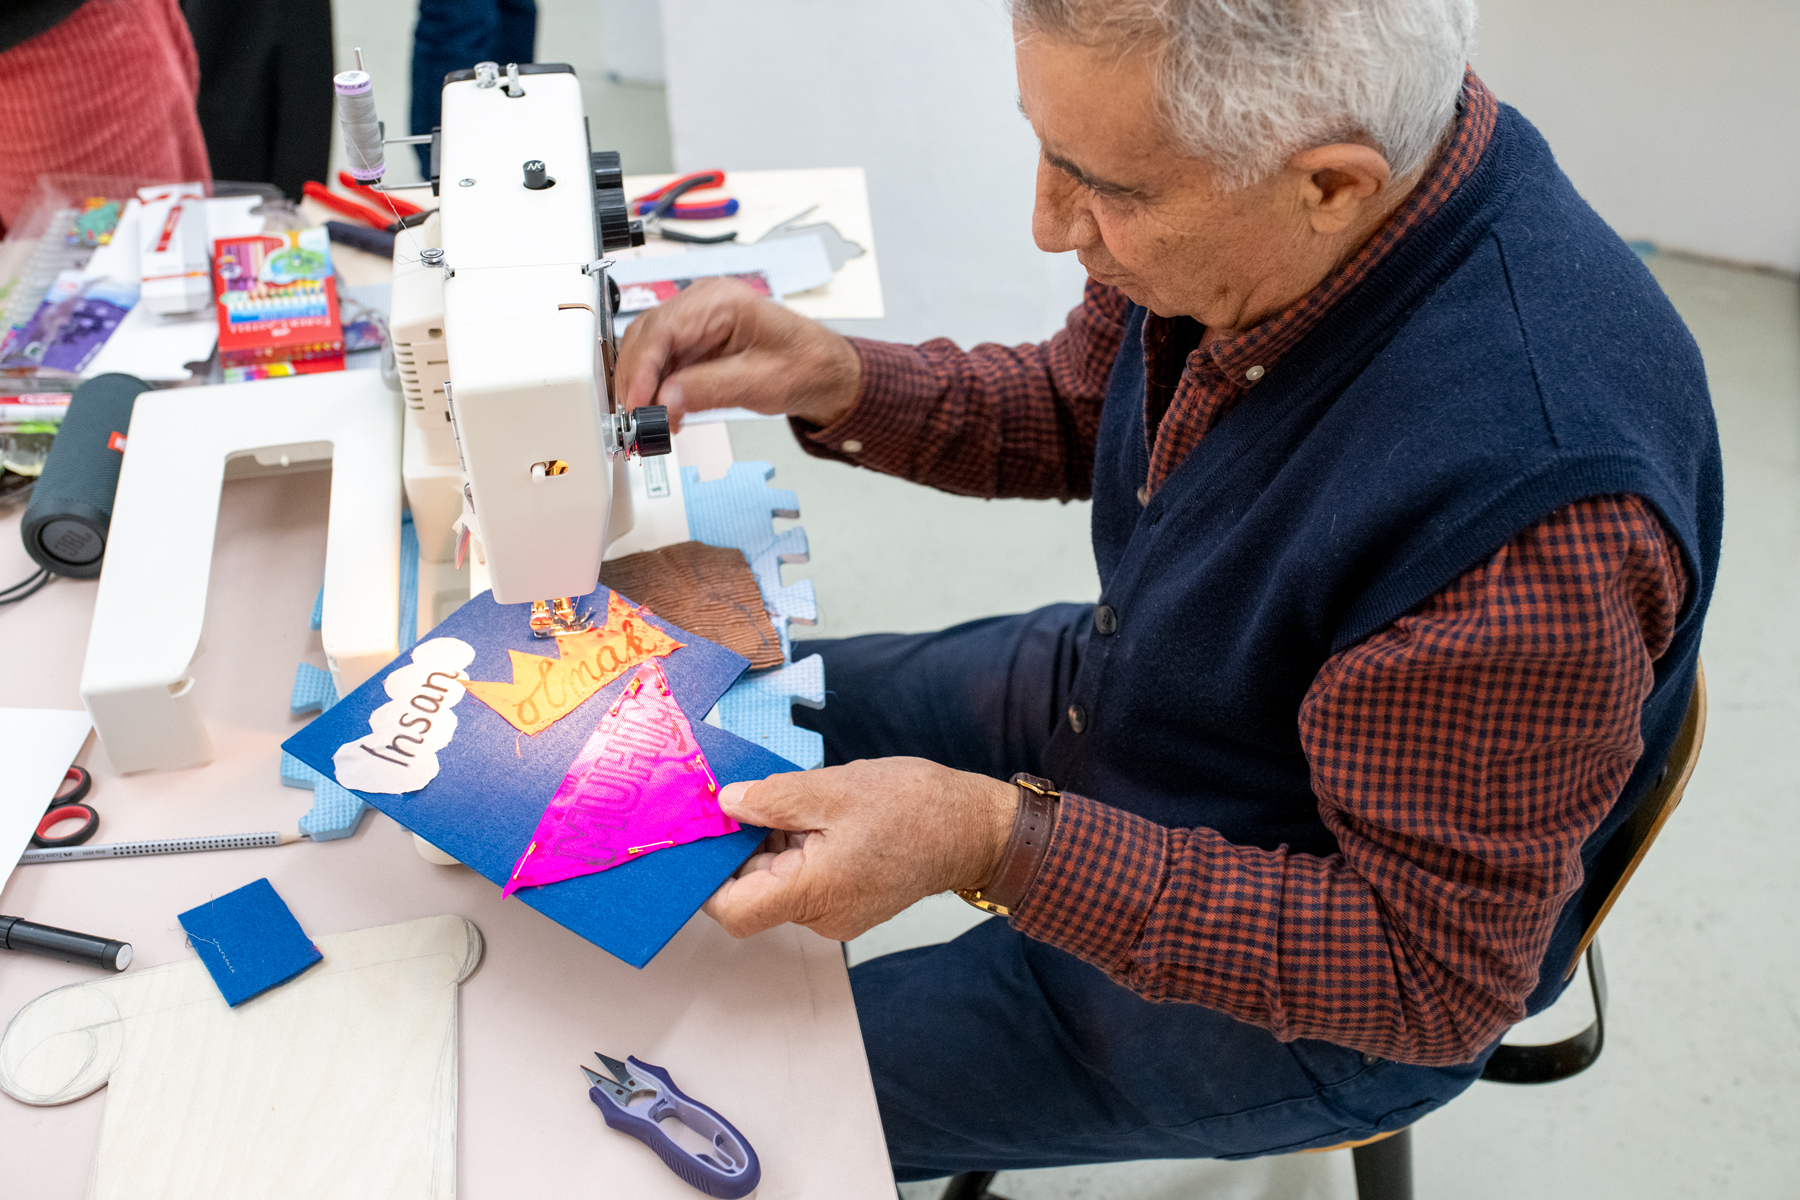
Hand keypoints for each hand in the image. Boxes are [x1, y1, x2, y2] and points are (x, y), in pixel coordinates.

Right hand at [614, 276, 861, 429]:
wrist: (827, 374)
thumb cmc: (806, 366)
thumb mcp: (761, 383)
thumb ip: (710, 389)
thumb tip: (665, 400)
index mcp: (721, 301)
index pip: (663, 328)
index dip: (642, 368)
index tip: (636, 403)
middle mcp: (702, 304)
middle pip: (646, 337)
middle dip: (635, 380)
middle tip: (636, 420)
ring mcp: (696, 322)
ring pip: (648, 351)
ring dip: (642, 388)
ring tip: (649, 423)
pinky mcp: (695, 342)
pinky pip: (663, 363)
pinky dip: (656, 390)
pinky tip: (662, 414)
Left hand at [702, 758, 1018, 942]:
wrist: (974, 829)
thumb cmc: (916, 808)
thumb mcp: (835, 788)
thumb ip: (774, 798)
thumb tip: (728, 804)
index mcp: (814, 892)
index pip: (734, 911)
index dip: (706, 880)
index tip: (702, 840)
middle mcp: (821, 916)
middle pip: (754, 894)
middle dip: (741, 849)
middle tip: (745, 800)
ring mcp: (836, 913)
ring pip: (779, 884)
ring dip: (771, 846)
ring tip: (791, 801)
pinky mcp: (848, 902)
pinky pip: (804, 882)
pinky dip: (796, 851)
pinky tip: (811, 816)